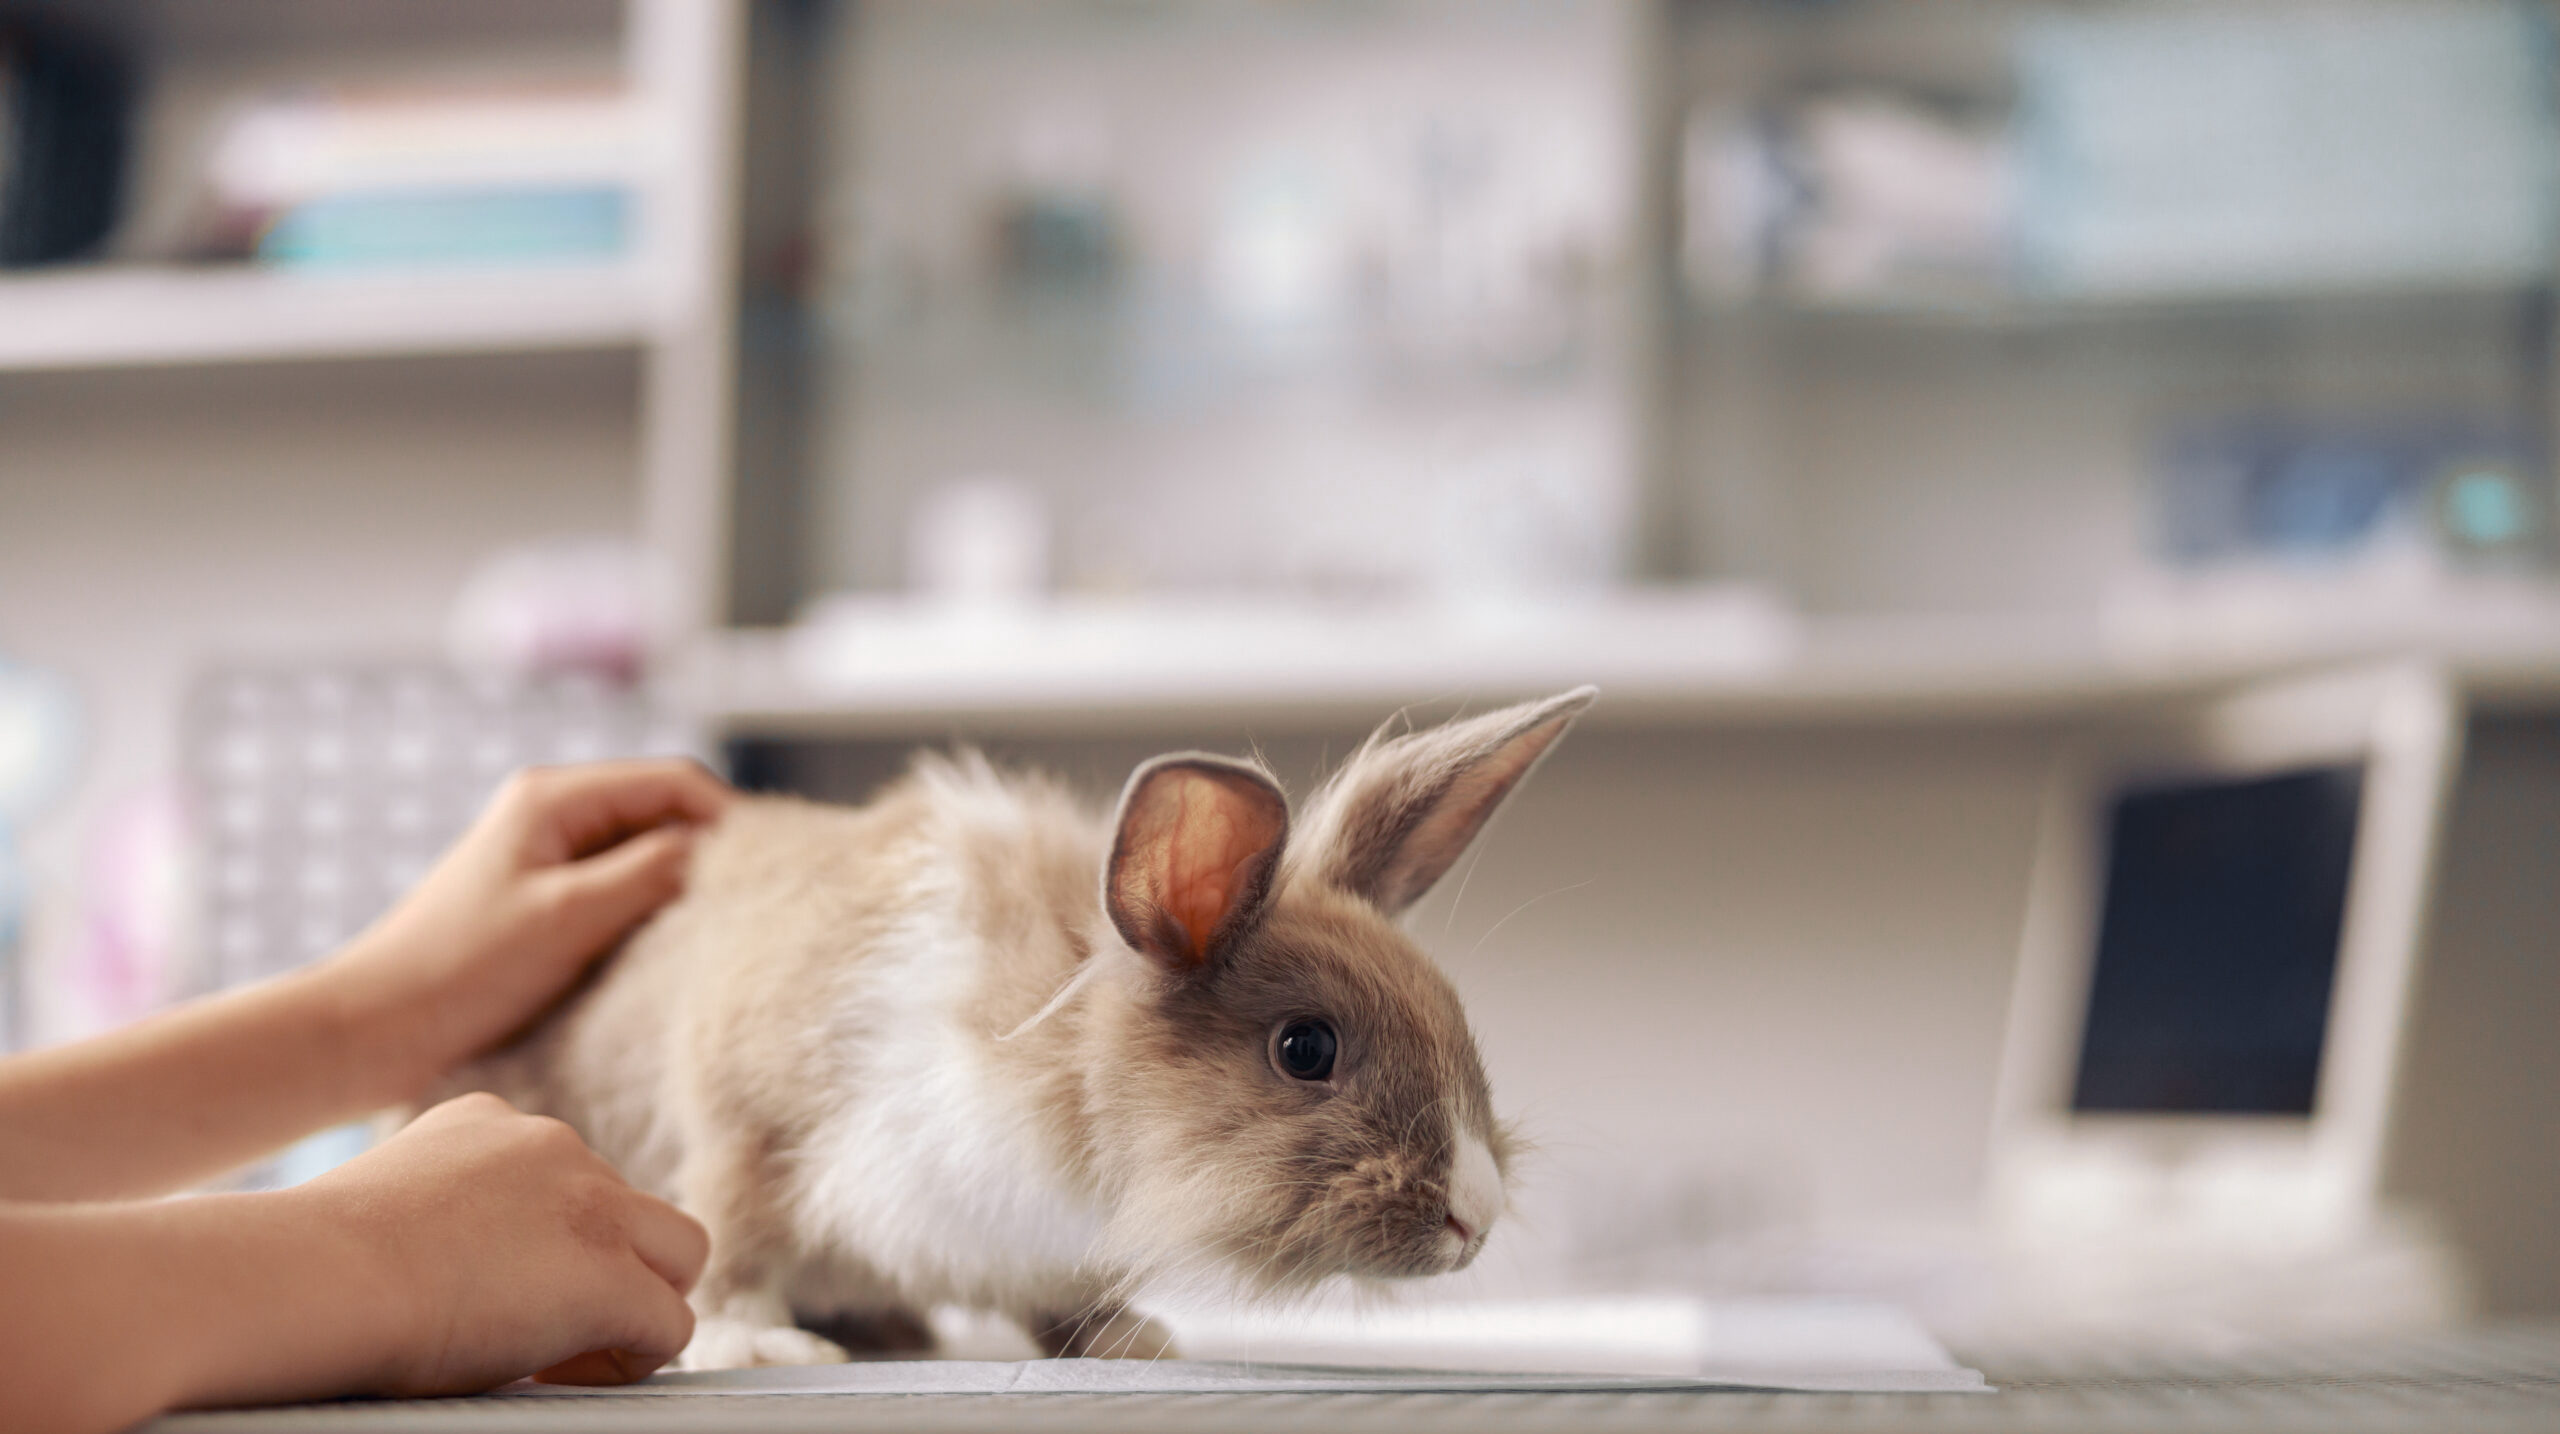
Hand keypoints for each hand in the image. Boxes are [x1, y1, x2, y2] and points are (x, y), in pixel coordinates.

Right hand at [296, 1093, 708, 1394]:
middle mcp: (554, 1147)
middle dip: (615, 1267)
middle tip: (556, 1331)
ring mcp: (593, 1205)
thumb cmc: (312, 1269)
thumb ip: (441, 1221)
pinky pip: (669, 1324)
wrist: (313, 1279)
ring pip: (679, 1252)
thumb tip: (458, 1277)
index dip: (553, 1243)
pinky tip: (562, 1379)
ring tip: (569, 1359)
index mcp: (489, 1123)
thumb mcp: (384, 1213)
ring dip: (640, 1304)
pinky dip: (634, 1359)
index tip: (502, 1293)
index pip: (564, 1175)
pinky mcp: (610, 1277)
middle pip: (634, 1208)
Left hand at [326, 758, 729, 1095]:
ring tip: (720, 928)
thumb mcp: (569, 917)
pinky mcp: (546, 900)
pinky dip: (654, 909)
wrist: (373, 1031)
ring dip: (684, 883)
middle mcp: (554, 813)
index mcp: (554, 796)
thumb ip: (651, 871)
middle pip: (667, 812)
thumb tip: (725, 849)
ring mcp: (549, 856)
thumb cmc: (460, 971)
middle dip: (713, 851)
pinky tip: (672, 947)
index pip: (676, 782)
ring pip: (648, 852)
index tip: (773, 870)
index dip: (731, 820)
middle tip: (757, 903)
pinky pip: (622, 889)